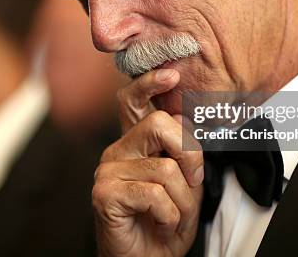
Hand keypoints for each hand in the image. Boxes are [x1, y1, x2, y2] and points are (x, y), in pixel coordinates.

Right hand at [93, 70, 203, 256]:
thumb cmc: (165, 221)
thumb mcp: (184, 183)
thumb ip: (184, 153)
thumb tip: (189, 124)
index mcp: (136, 143)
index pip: (133, 100)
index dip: (149, 83)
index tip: (171, 74)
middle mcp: (118, 150)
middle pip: (159, 124)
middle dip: (190, 154)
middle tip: (192, 180)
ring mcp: (108, 170)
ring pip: (166, 168)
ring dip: (183, 201)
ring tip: (174, 216)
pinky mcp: (104, 193)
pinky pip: (155, 194)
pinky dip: (169, 215)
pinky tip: (160, 223)